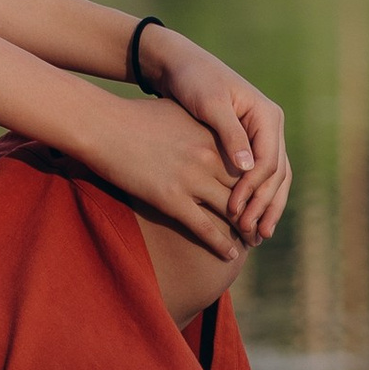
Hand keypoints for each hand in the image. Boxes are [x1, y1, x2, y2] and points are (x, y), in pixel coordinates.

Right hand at [86, 90, 255, 262]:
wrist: (103, 126)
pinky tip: (229, 254)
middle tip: (265, 225)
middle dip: (260, 210)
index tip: (266, 196)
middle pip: (248, 190)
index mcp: (212, 134)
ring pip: (233, 212)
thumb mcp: (177, 115)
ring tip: (253, 242)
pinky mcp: (171, 198)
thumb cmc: (135, 117)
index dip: (260, 184)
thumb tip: (212, 132)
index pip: (249, 164)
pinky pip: (205, 228)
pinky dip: (221, 244)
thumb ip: (200, 126)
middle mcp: (208, 156)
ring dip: (247, 231)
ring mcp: (190, 178)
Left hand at [143, 29, 290, 243]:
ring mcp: (262, 136)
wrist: (180, 65)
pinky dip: (258, 197)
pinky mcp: (249, 144)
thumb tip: (249, 168)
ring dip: (267, 207)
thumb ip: (230, 134)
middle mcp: (271, 127)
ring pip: (275, 179)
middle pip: (277, 175)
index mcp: (267, 115)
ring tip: (258, 235)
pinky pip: (261, 176)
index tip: (235, 210)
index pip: (269, 161)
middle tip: (251, 233)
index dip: (254, 189)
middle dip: (265, 205)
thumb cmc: (193, 80)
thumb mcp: (210, 103)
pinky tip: (251, 218)